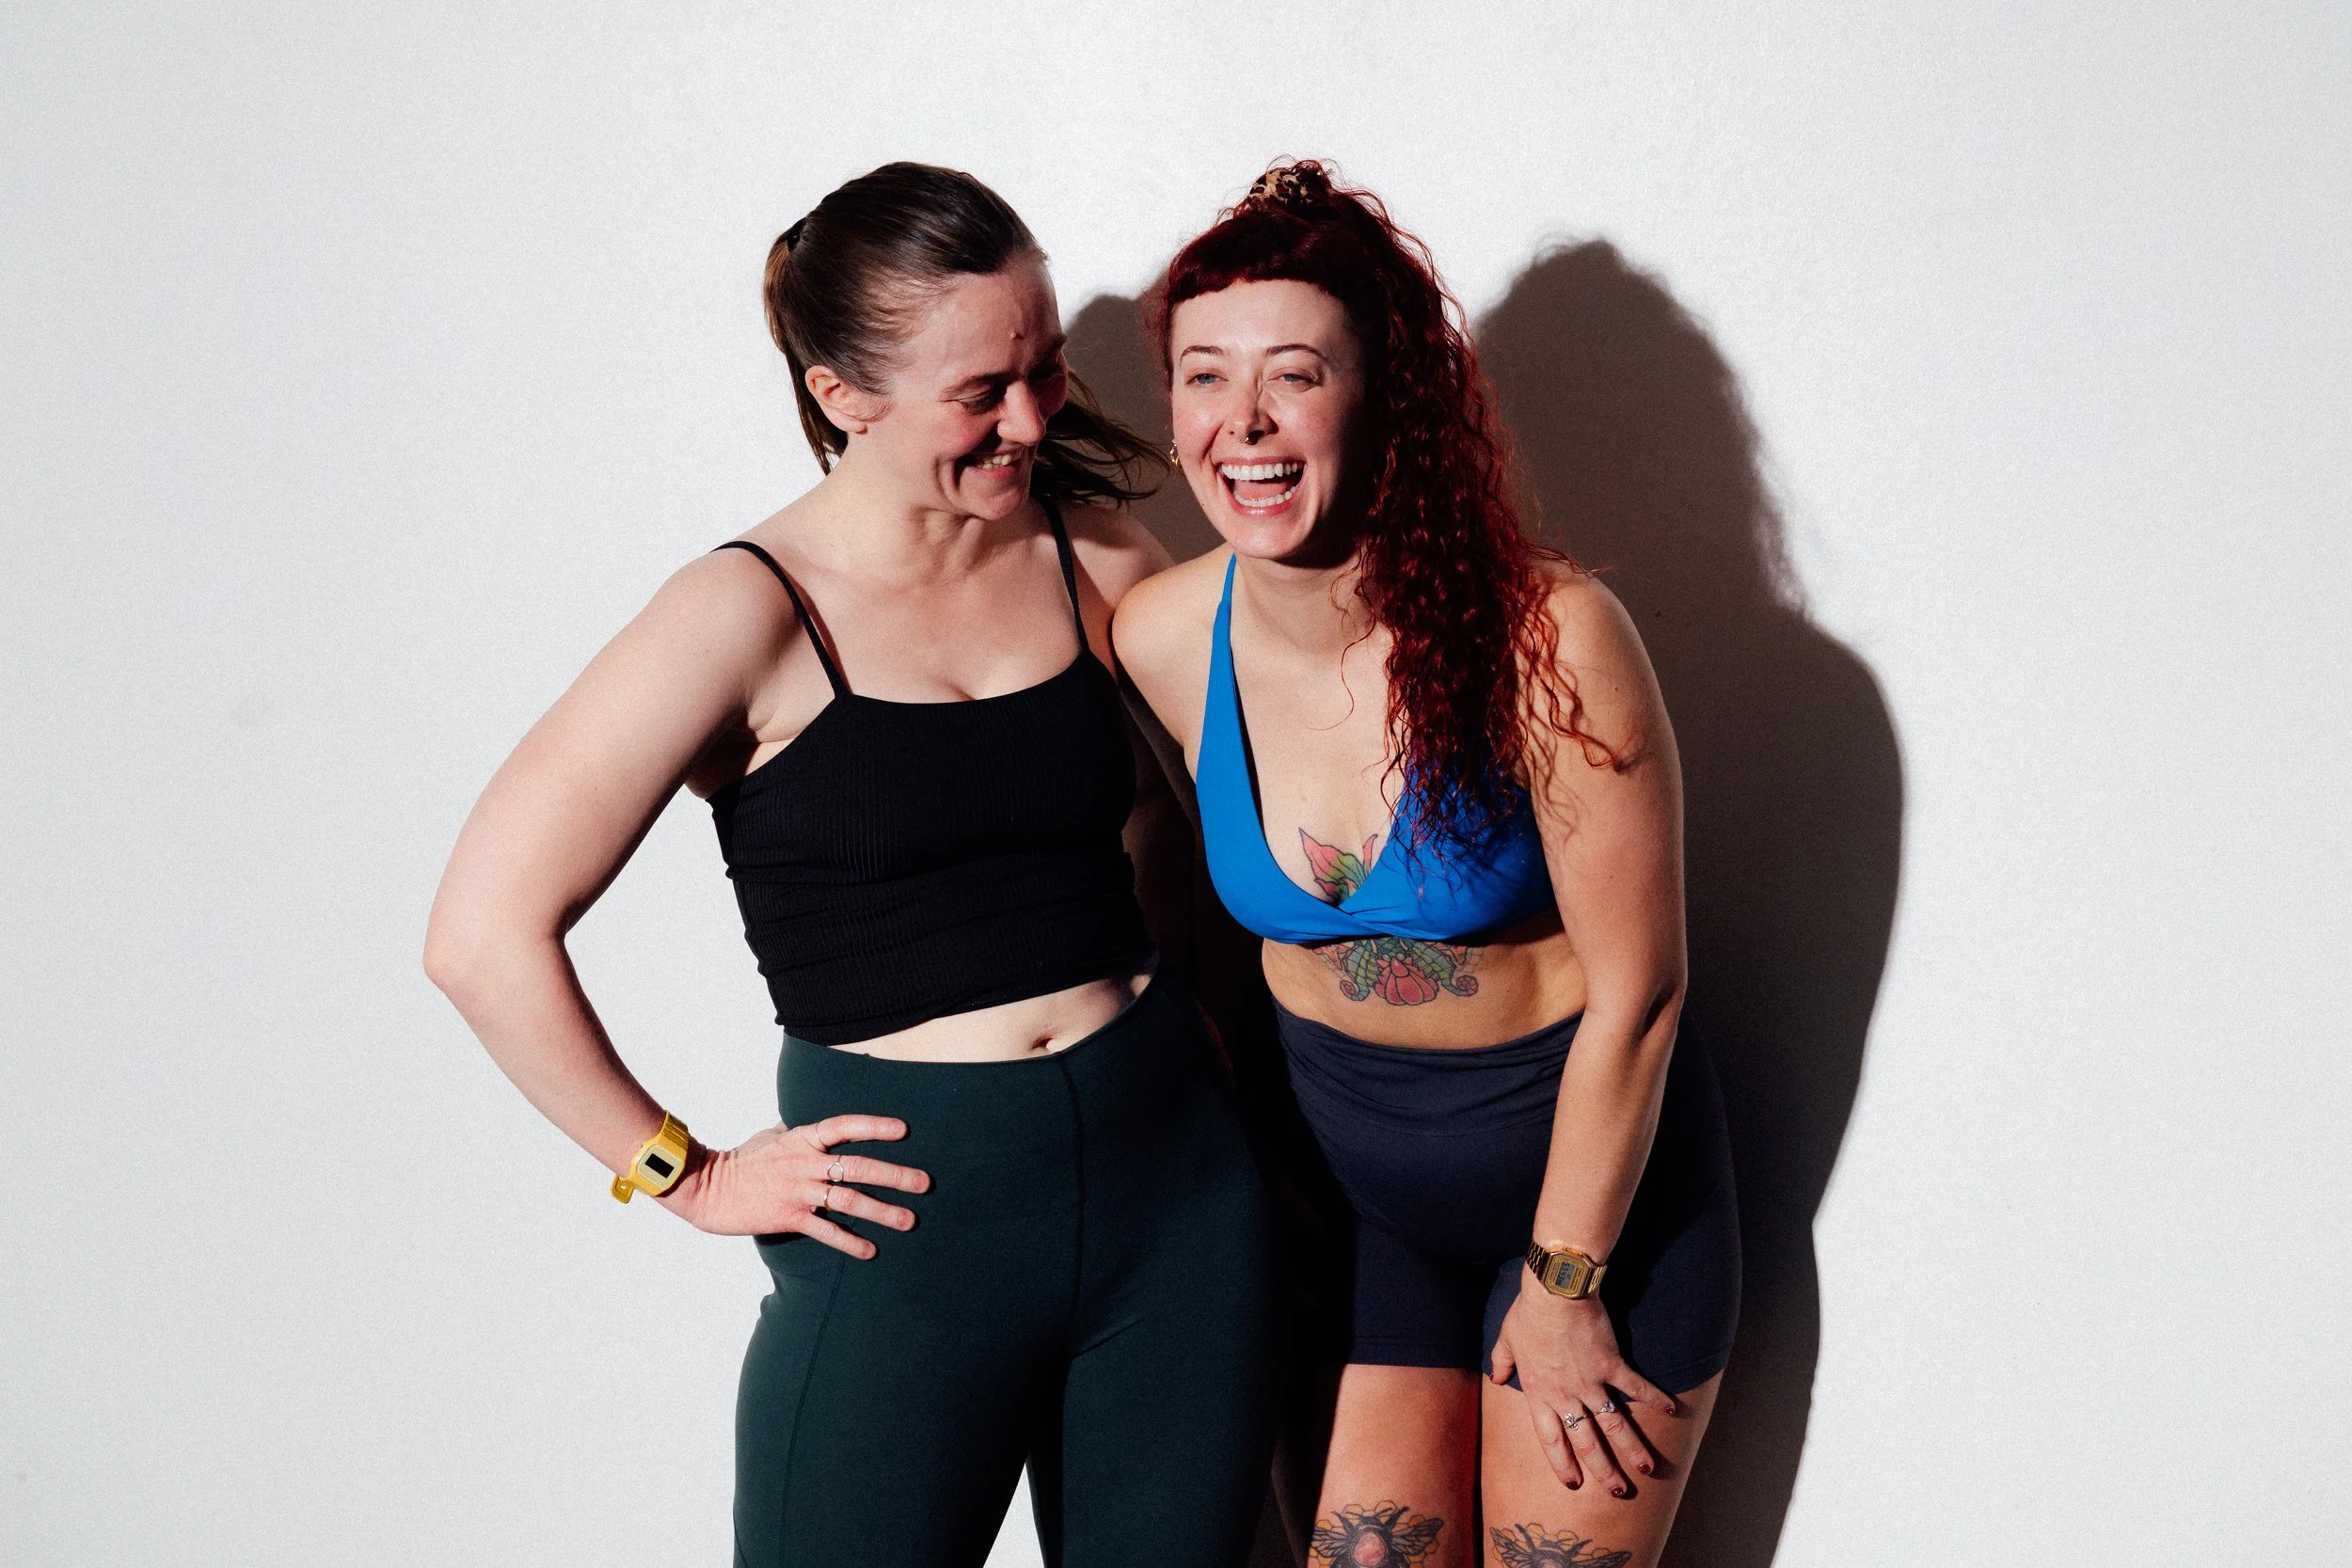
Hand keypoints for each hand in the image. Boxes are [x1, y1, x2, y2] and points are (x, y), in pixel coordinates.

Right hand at [660, 1115, 929, 1257]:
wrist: (706, 1187)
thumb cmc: (740, 1160)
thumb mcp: (770, 1136)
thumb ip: (797, 1132)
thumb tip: (812, 1125)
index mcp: (802, 1138)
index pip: (843, 1126)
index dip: (873, 1126)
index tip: (904, 1131)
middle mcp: (804, 1162)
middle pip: (858, 1166)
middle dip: (894, 1175)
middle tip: (925, 1183)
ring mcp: (797, 1190)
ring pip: (847, 1200)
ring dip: (881, 1211)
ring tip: (909, 1220)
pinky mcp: (787, 1216)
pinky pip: (825, 1230)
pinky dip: (849, 1241)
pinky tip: (870, 1250)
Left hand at [1489, 1269, 1676, 1496]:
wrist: (1555, 1290)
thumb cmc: (1528, 1312)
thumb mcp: (1506, 1339)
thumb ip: (1501, 1362)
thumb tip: (1496, 1378)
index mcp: (1540, 1392)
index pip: (1551, 1439)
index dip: (1562, 1463)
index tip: (1573, 1483)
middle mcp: (1566, 1395)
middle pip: (1587, 1442)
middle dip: (1603, 1470)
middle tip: (1618, 1491)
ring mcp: (1591, 1382)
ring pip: (1614, 1425)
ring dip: (1632, 1449)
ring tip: (1647, 1469)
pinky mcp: (1612, 1364)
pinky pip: (1636, 1388)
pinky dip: (1655, 1399)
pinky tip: (1672, 1411)